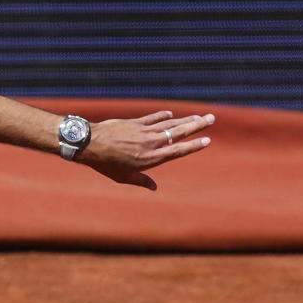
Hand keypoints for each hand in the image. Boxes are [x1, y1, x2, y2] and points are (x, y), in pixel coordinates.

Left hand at [79, 110, 213, 190]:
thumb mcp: (124, 177)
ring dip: (186, 119)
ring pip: (170, 123)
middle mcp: (151, 143)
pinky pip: (153, 118)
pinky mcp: (135, 122)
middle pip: (179, 132)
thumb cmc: (106, 164)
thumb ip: (141, 181)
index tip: (207, 140)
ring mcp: (144, 131)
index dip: (193, 146)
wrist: (90, 144)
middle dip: (197, 125)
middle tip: (211, 118)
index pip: (178, 150)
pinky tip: (171, 114)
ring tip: (200, 115)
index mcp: (151, 159)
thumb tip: (154, 188)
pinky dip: (162, 116)